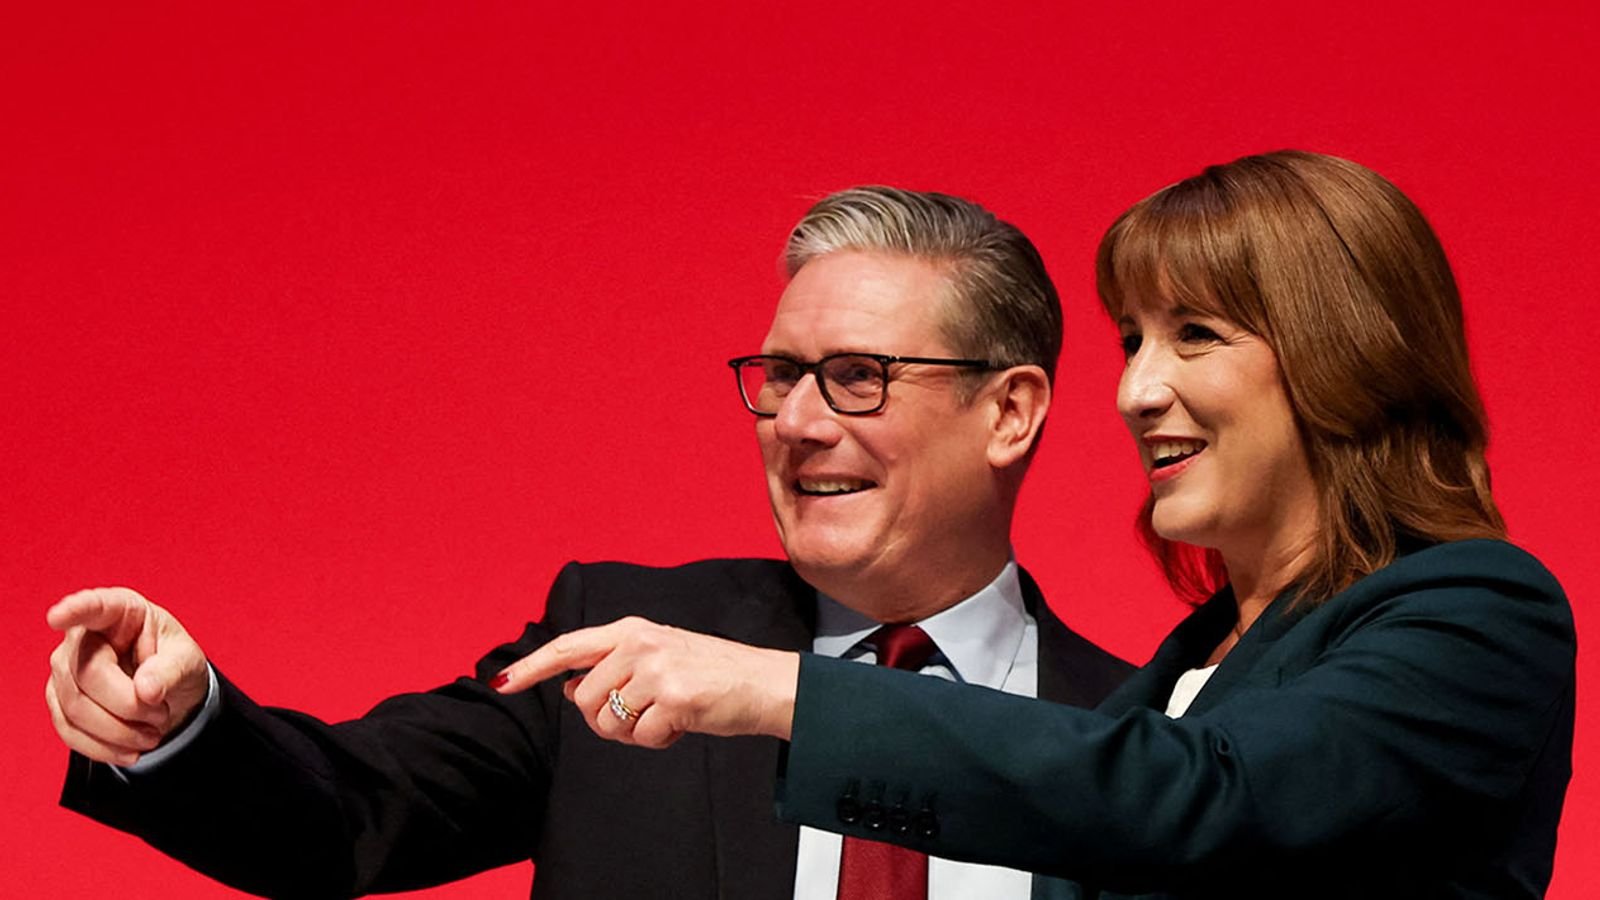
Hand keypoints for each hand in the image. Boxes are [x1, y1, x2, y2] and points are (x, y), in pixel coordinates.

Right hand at [45, 587, 209, 765]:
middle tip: (162, 715)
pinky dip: (103, 747)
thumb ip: (171, 670)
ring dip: (119, 731)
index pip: (95, 607)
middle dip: (129, 704)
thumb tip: (146, 690)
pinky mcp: (59, 701)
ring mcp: (65, 669)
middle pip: (87, 674)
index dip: (76, 610)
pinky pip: (69, 730)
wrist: (167, 693)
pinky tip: (130, 751)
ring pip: (76, 707)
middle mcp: (83, 636)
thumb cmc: (174, 662)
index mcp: (120, 611)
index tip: (59, 615)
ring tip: (153, 734)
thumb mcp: (188, 660)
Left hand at [492, 616, 799, 747]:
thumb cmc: (711, 674)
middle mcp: (639, 643)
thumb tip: (571, 688)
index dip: (532, 667)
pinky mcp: (673, 697)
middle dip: (606, 721)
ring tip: (665, 717)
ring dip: (632, 733)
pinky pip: (640, 738)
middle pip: (585, 700)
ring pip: (608, 722)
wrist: (764, 683)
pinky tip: (682, 726)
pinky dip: (658, 742)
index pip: (568, 647)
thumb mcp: (658, 657)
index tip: (502, 683)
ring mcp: (655, 668)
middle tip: (643, 716)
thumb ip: (613, 667)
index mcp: (631, 630)